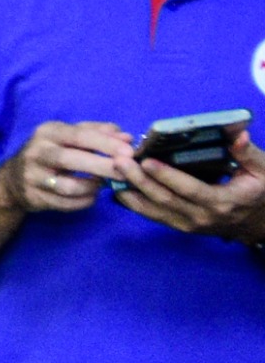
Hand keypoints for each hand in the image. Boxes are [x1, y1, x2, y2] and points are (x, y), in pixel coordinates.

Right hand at [0, 120, 133, 215]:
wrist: (12, 179)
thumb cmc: (51, 151)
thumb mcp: (69, 135)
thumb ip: (98, 132)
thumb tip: (127, 138)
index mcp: (48, 132)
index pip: (80, 136)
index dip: (106, 144)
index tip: (130, 152)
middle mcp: (36, 153)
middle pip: (72, 160)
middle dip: (103, 166)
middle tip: (126, 173)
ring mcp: (32, 177)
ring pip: (68, 186)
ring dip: (92, 187)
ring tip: (103, 184)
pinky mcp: (33, 197)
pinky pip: (65, 203)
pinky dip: (84, 201)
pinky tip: (91, 196)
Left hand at [113, 125, 264, 246]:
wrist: (258, 222)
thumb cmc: (260, 191)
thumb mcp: (263, 170)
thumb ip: (249, 154)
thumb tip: (238, 135)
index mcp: (223, 201)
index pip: (190, 189)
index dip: (167, 176)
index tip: (147, 160)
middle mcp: (202, 217)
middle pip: (164, 199)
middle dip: (140, 180)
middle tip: (120, 161)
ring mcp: (188, 225)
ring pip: (153, 210)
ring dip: (131, 191)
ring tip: (113, 172)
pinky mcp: (179, 227)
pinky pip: (152, 216)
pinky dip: (133, 203)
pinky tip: (118, 189)